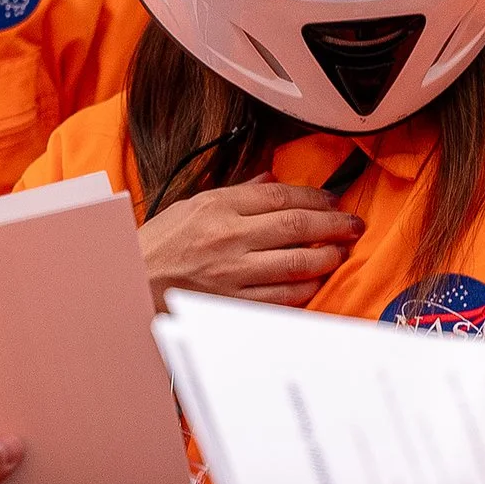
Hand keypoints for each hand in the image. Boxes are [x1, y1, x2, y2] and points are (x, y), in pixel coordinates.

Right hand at [138, 177, 362, 311]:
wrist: (129, 283)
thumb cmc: (159, 244)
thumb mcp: (192, 205)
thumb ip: (237, 193)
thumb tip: (272, 180)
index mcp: (218, 207)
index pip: (280, 196)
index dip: (315, 198)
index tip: (334, 202)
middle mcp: (228, 238)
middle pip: (297, 227)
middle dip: (334, 226)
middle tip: (354, 225)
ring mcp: (232, 273)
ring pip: (296, 264)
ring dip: (326, 258)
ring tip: (340, 252)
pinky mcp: (232, 304)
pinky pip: (281, 298)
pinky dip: (305, 289)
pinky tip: (316, 282)